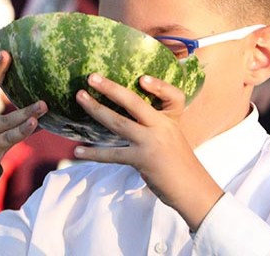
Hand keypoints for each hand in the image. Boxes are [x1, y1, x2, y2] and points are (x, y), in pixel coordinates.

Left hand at [73, 74, 222, 229]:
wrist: (192, 191)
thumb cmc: (180, 164)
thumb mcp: (173, 137)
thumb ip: (156, 125)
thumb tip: (127, 115)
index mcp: (172, 119)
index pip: (173, 96)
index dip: (159, 86)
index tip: (142, 78)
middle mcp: (162, 127)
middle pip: (134, 102)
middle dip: (111, 88)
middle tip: (92, 77)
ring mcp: (151, 143)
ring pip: (119, 123)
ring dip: (97, 110)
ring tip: (80, 98)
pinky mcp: (142, 160)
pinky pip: (112, 154)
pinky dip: (93, 153)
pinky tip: (78, 151)